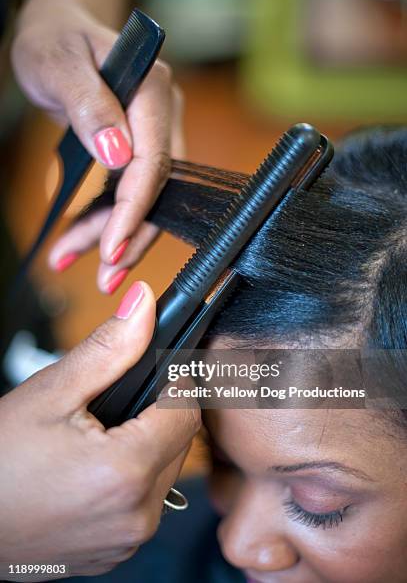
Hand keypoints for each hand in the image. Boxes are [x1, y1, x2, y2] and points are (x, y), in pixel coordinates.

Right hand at [0, 280, 199, 579]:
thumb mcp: (52, 393)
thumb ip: (109, 348)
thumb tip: (144, 303)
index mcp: (126, 472)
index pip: (187, 412)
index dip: (178, 381)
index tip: (163, 367)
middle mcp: (135, 516)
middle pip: (179, 444)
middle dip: (160, 412)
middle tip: (121, 399)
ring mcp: (125, 541)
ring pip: (164, 474)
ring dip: (147, 446)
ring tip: (103, 432)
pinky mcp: (114, 553)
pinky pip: (143, 504)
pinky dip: (131, 480)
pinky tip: (97, 467)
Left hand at [12, 0, 184, 292]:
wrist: (58, 30)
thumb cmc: (55, 39)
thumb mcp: (58, 64)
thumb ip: (90, 105)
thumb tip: (118, 154)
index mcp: (152, 92)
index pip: (154, 165)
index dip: (134, 211)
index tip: (112, 250)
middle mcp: (162, 115)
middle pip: (157, 191)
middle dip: (130, 236)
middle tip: (105, 277)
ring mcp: (154, 133)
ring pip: (144, 199)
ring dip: (112, 235)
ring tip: (70, 257)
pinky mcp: (140, 147)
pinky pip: (128, 192)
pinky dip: (104, 219)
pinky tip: (79, 240)